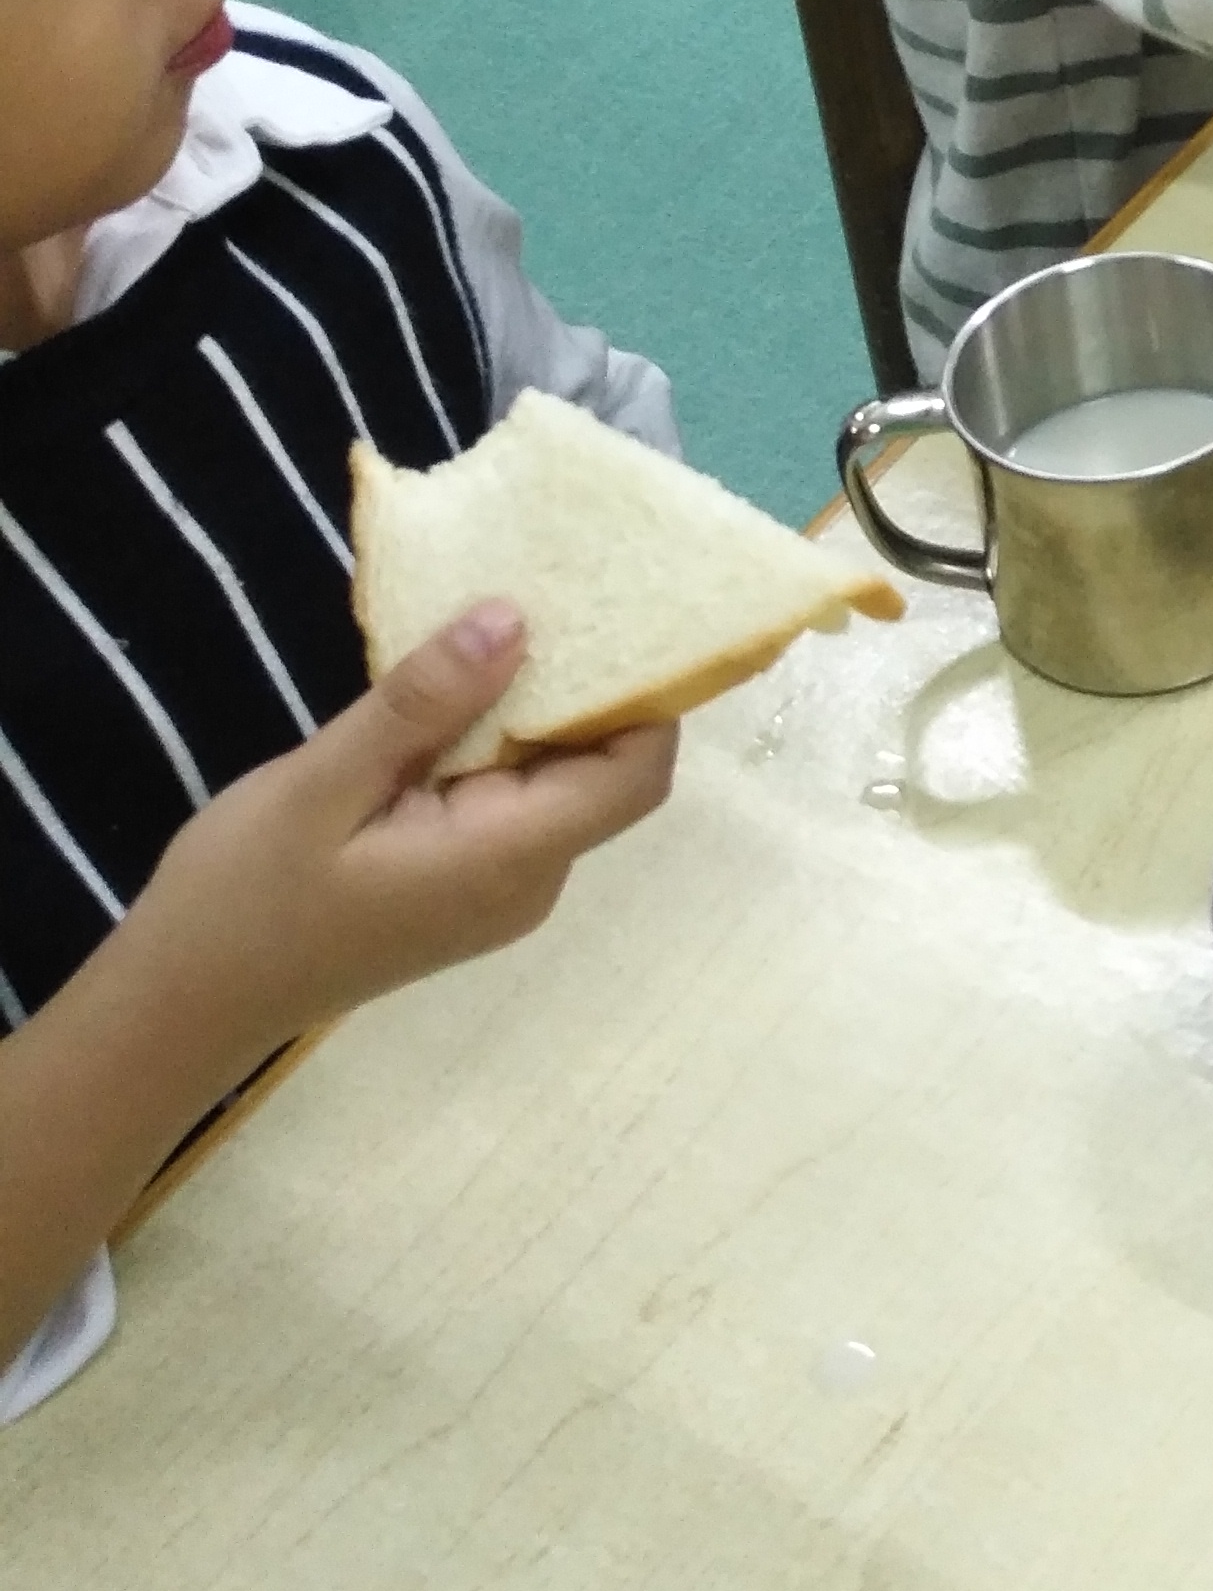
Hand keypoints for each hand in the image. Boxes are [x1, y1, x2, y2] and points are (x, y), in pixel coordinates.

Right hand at [124, 606, 674, 1056]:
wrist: (187, 1001)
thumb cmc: (246, 897)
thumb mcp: (323, 783)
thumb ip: (424, 704)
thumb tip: (516, 619)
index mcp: (510, 857)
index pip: (637, 772)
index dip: (646, 692)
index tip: (613, 609)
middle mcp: (529, 879)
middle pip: (604, 770)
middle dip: (587, 684)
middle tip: (542, 589)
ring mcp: (500, 888)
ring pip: (556, 781)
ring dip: (534, 709)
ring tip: (490, 622)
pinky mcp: (466, 883)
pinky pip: (511, 800)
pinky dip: (495, 743)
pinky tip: (447, 693)